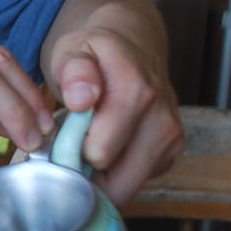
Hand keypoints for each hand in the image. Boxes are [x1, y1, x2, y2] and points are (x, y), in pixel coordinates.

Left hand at [46, 18, 183, 204]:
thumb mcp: (73, 49)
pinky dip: (118, 172)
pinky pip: (138, 180)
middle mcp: (163, 118)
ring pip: (128, 186)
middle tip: (70, 146)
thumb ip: (74, 71)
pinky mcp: (173, 152)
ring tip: (88, 143)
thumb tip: (82, 97)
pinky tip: (108, 146)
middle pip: (118, 181)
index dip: (70, 153)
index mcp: (137, 92)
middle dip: (87, 172)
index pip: (98, 153)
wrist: (131, 43)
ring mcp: (172, 137)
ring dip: (102, 176)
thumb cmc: (95, 51)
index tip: (57, 138)